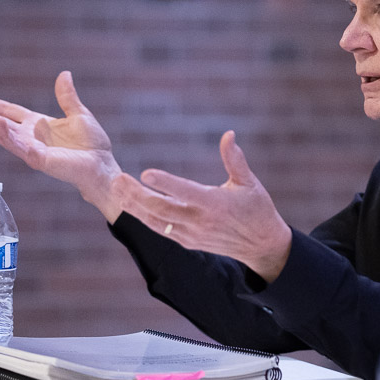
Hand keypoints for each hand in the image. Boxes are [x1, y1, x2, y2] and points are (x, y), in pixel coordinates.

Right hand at [0, 71, 122, 220]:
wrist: (103, 165)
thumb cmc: (92, 144)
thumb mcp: (79, 114)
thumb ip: (67, 97)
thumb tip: (64, 74)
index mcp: (38, 125)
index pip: (9, 112)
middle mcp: (31, 137)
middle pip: (0, 124)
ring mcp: (33, 150)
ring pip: (5, 136)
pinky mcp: (41, 160)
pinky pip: (22, 148)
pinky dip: (11, 138)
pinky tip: (0, 125)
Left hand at [112, 130, 292, 280]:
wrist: (262, 245)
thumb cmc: (257, 209)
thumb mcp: (249, 182)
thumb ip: (235, 159)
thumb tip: (228, 134)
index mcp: (215, 204)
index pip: (185, 191)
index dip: (165, 182)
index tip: (146, 173)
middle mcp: (200, 221)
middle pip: (162, 209)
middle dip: (137, 195)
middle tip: (118, 179)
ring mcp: (192, 234)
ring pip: (156, 221)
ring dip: (134, 206)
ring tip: (118, 190)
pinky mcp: (189, 242)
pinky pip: (162, 230)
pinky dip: (145, 218)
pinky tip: (132, 205)